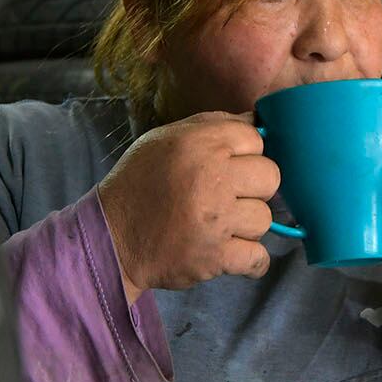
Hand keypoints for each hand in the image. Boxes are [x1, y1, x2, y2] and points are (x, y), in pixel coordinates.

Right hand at [97, 111, 280, 304]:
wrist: (111, 237)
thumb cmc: (139, 184)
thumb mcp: (165, 139)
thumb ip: (211, 126)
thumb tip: (256, 121)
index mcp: (199, 144)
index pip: (255, 138)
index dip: (246, 153)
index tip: (230, 167)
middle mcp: (212, 178)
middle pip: (271, 177)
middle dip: (254, 188)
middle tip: (229, 197)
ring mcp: (218, 220)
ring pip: (265, 218)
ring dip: (247, 225)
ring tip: (220, 225)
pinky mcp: (217, 257)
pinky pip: (259, 258)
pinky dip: (250, 260)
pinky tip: (232, 252)